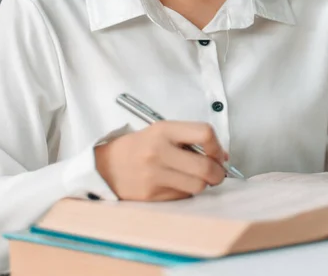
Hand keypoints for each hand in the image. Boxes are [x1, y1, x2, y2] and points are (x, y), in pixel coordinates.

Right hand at [94, 121, 227, 200]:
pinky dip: (186, 191)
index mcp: (164, 130)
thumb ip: (191, 139)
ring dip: (203, 184)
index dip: (217, 146)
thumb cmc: (139, 147)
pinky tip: (177, 184)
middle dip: (218, 173)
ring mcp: (155, 175)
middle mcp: (159, 151)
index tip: (218, 153)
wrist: (105, 166)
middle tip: (217, 172)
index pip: (205, 133)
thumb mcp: (162, 132)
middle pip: (205, 167)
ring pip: (197, 186)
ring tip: (195, 177)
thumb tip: (222, 157)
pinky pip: (183, 196)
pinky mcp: (152, 195)